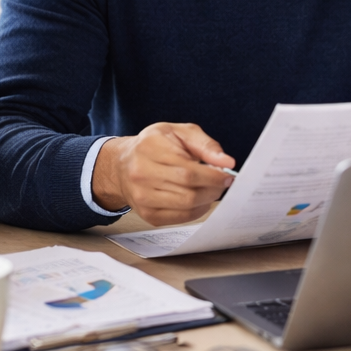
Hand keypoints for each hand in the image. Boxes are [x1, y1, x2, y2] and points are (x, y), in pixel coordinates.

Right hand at [92, 123, 235, 226]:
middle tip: (223, 183)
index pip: (188, 171)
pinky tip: (200, 199)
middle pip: (188, 191)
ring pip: (185, 205)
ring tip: (212, 189)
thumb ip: (205, 145)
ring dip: (207, 199)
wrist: (122, 164)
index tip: (228, 175)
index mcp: (150, 149)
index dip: (213, 176)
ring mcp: (142, 198)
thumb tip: (227, 162)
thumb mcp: (179, 132)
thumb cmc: (155, 145)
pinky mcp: (147, 215)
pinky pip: (180, 218)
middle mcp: (141, 175)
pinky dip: (197, 210)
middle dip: (213, 189)